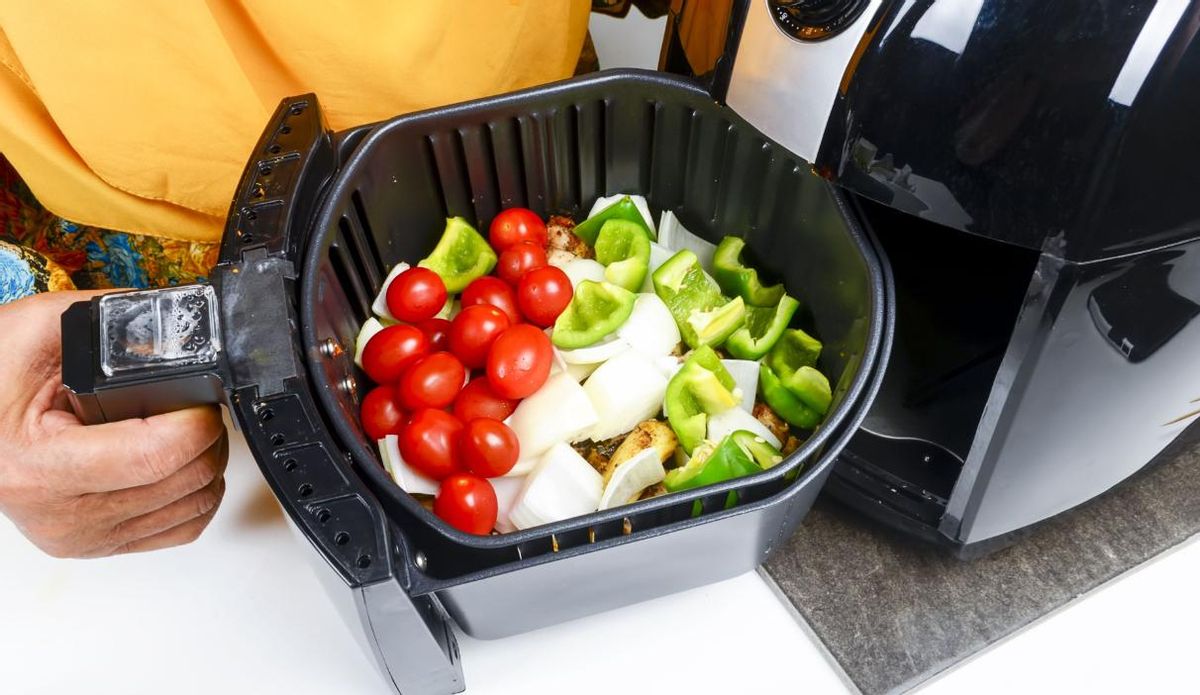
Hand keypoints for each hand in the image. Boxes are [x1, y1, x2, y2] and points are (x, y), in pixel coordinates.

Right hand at [0, 291, 227, 557]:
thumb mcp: (41, 329)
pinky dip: (196, 494)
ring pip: (193, 507)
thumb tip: (180, 328)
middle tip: (199, 405)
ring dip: (207, 463)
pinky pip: (182, 529)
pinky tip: (182, 462)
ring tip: (188, 429)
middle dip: (208, 435)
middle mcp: (60, 513)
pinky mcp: (97, 545)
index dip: (197, 422)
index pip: (155, 456)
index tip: (204, 396)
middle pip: (184, 480)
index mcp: (39, 465)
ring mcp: (80, 536)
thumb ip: (114, 322)